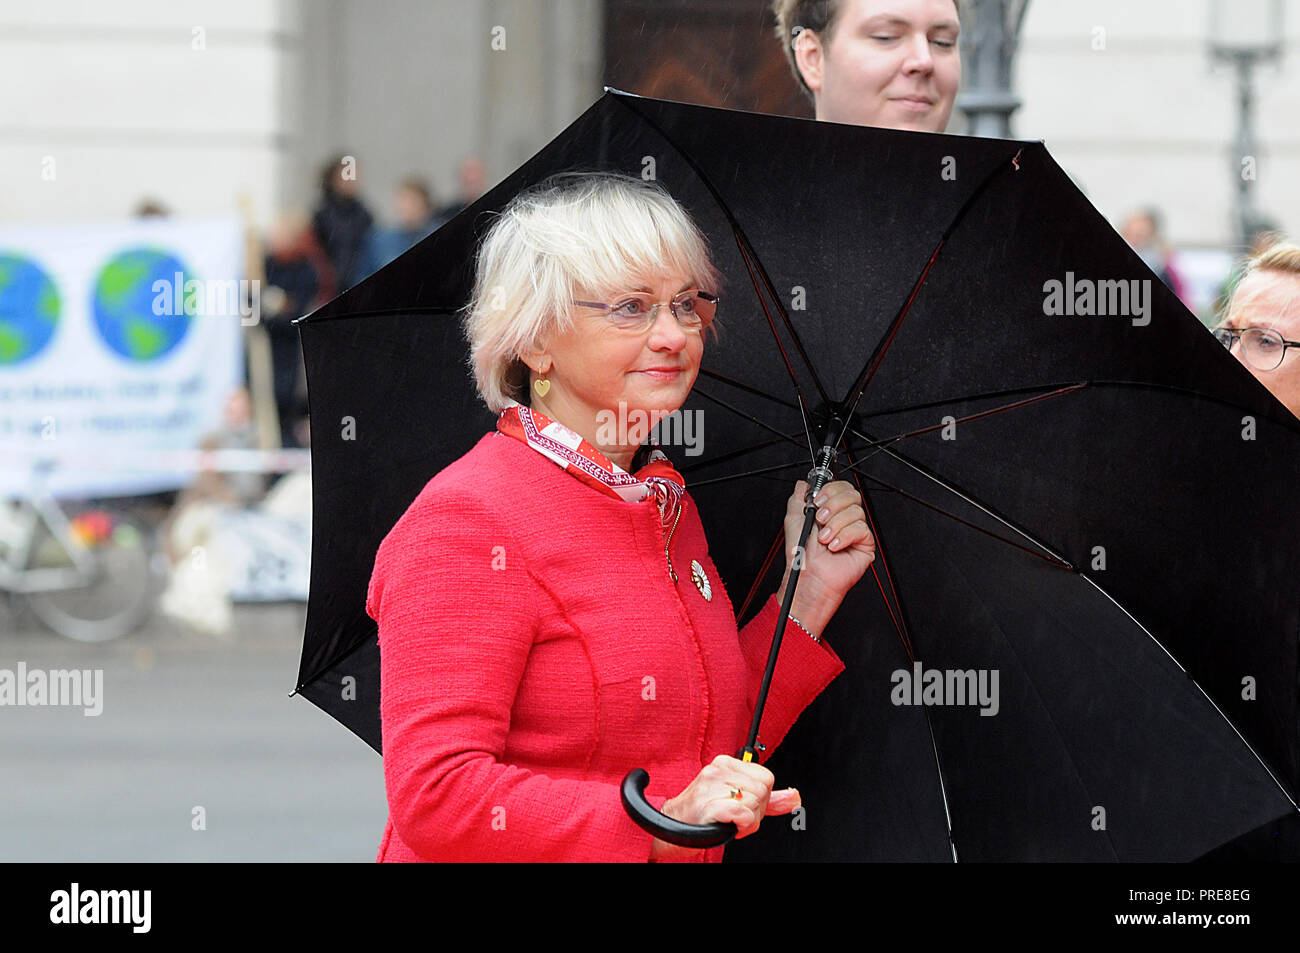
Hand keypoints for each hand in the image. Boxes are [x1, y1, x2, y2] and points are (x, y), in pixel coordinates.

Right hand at [649, 755, 800, 860]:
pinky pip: (742, 814)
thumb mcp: (738, 800)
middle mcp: (718, 769)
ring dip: (747, 822)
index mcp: (725, 763)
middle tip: (736, 818)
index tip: (744, 807)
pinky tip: (728, 826)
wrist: (672, 827)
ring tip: (729, 822)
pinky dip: (741, 825)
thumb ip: (768, 800)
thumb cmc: (704, 813)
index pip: (766, 778)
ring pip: (754, 803)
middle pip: (763, 791)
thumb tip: (795, 798)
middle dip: (755, 812)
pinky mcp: (708, 804)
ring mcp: (711, 786)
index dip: (761, 799)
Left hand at [777, 480, 875, 634]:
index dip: (830, 490)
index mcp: (830, 510)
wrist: (809, 575)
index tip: (817, 501)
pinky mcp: (865, 544)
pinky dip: (845, 536)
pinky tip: (834, 546)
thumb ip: (798, 497)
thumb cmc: (802, 554)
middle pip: (852, 494)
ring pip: (856, 511)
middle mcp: (843, 518)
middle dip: (833, 505)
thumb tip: (803, 484)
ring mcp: (855, 530)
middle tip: (821, 519)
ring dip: (835, 525)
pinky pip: (861, 529)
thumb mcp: (793, 519)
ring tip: (824, 538)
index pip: (841, 487)